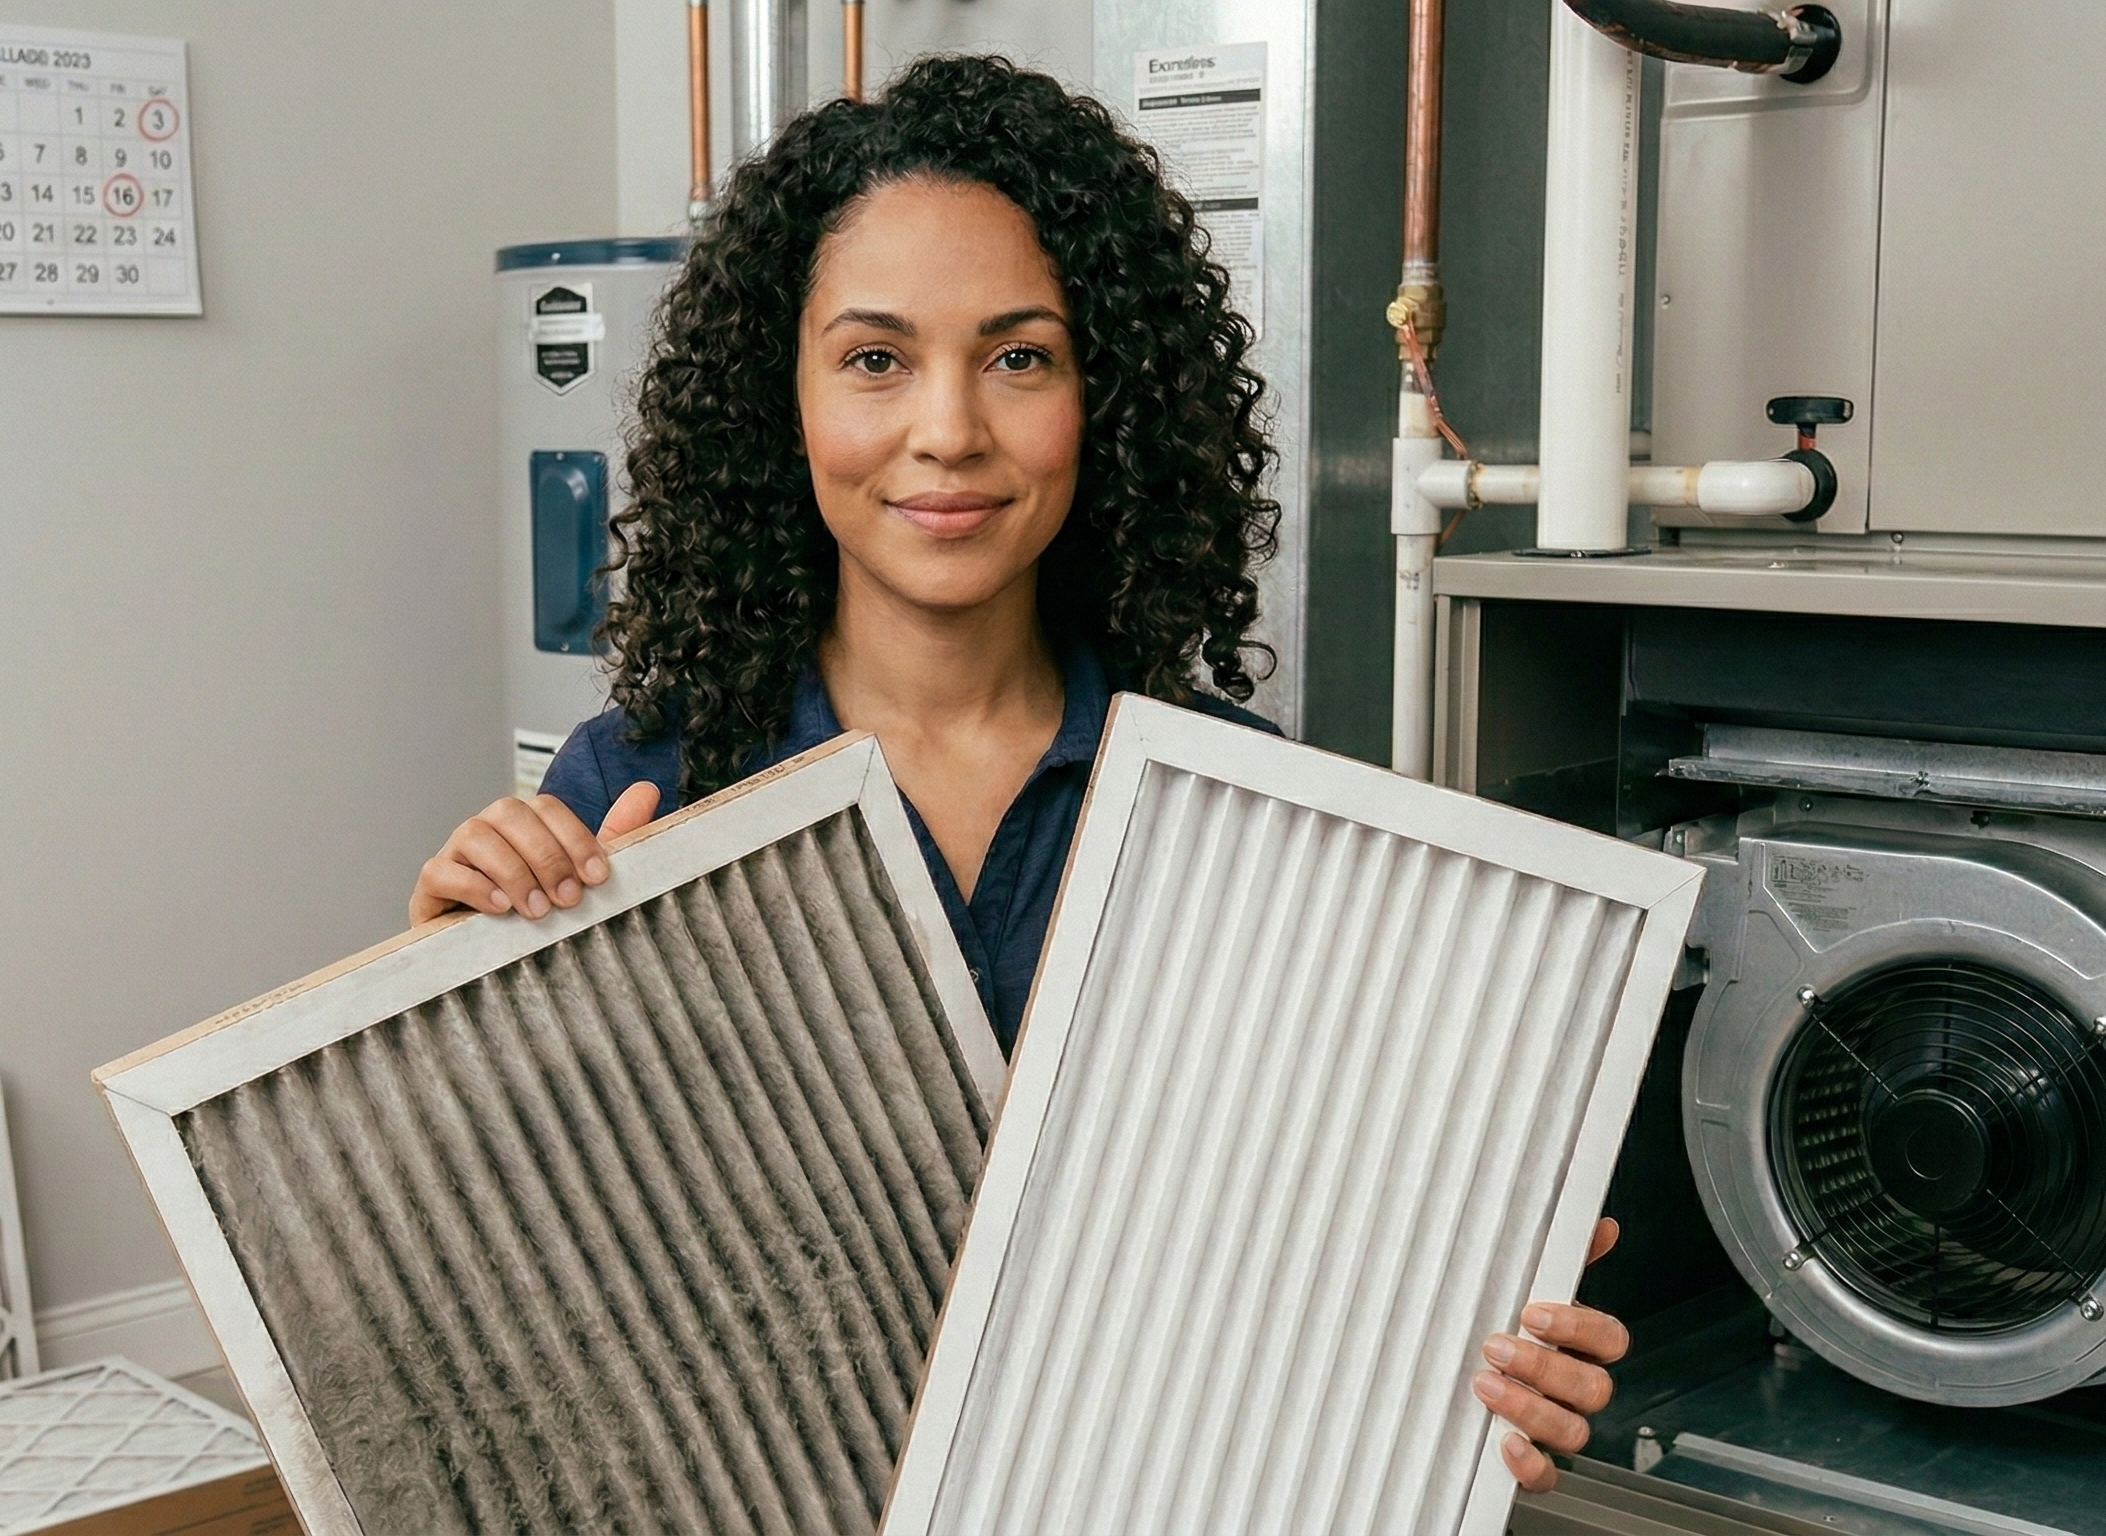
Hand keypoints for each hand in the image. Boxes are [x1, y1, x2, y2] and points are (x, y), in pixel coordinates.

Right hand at [408, 781, 660, 924]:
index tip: (598, 878)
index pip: (547, 807)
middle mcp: (488, 828)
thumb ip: (614, 836)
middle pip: (510, 813)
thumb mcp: (581, 877)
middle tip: (568, 900)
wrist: (488, 958)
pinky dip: (473, 886)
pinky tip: (499, 909)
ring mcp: (455, 852)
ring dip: (512, 872)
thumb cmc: (538, 911)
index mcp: (524, 822)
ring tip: (536, 911)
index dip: (575, 838)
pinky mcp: (431, 884)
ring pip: (476, 835)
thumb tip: (648, 790)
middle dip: (546, 855)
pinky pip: (441, 870)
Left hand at [1473, 1217, 1629, 1494]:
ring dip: (1529, 1408)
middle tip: (1496, 1346)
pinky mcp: (1534, 1463)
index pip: (1609, 1340)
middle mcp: (1576, 1390)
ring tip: (1484, 1384)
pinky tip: (1505, 1444)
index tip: (1534, 1312)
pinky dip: (1530, 1465)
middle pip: (1592, 1388)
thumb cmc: (1497, 1323)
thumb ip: (1558, 1257)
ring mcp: (1558, 1426)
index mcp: (1581, 1346)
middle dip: (1543, 1368)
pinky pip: (1548, 1477)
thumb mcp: (1521, 1285)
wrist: (1450, 1370)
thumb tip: (1601, 1225)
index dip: (1578, 1329)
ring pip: (1573, 1432)